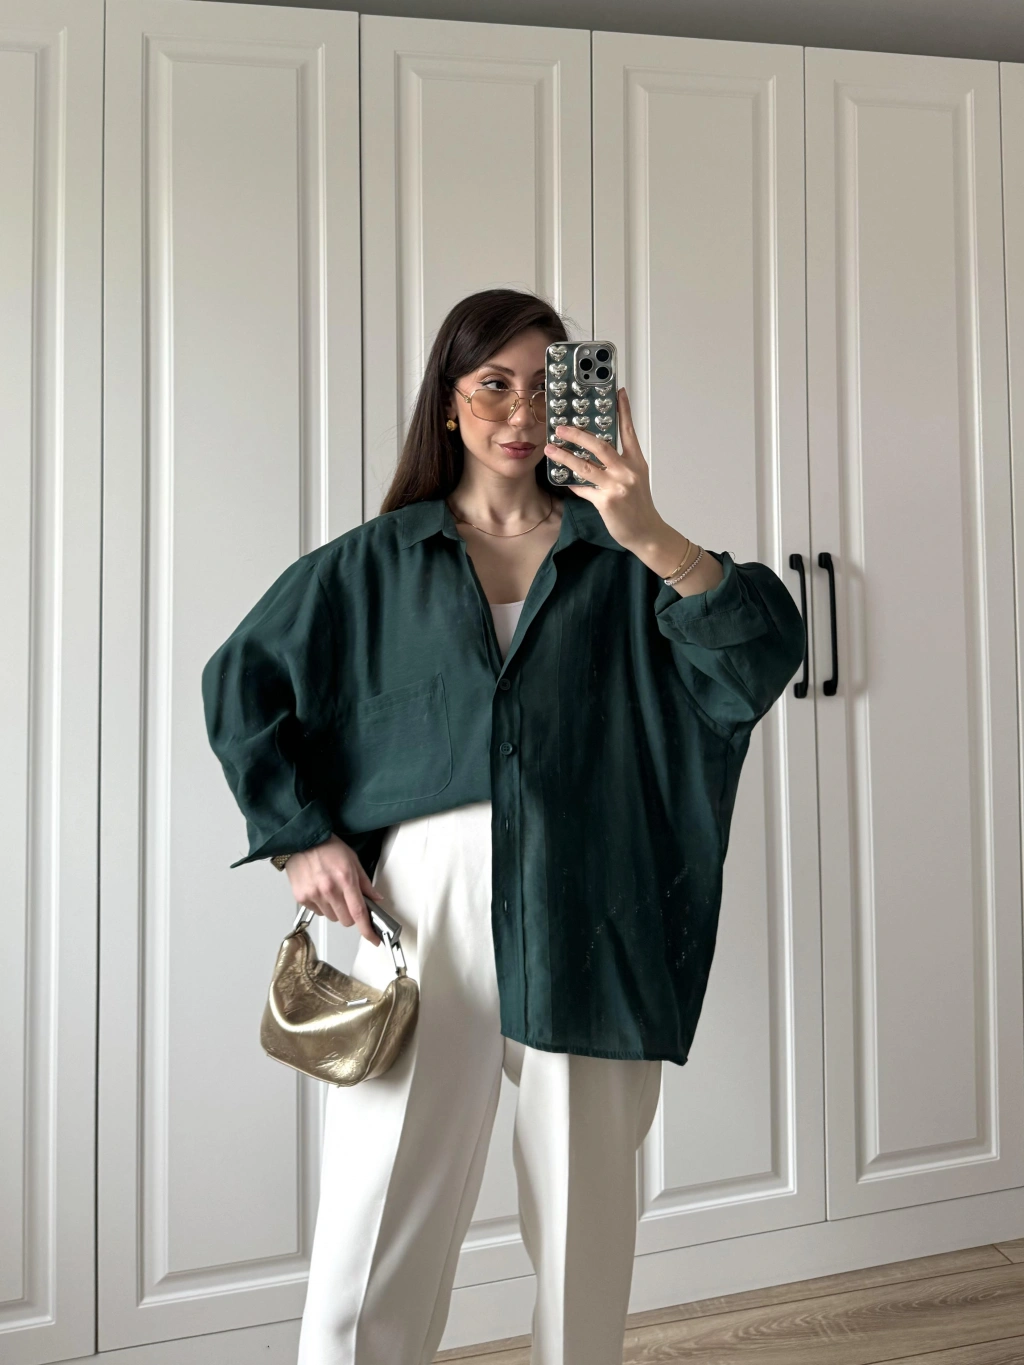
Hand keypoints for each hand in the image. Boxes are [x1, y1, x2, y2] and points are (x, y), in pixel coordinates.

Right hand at [285, 833, 385, 945]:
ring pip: (332, 918)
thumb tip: (375, 898)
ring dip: (336, 910)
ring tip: (331, 890)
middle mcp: (329, 889)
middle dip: (351, 915)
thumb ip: (364, 882)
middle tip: (348, 900)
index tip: (374, 939)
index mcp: (345, 879)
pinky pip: (318, 912)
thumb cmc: (327, 847)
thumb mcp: (352, 860)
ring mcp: (314, 894)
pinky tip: (320, 890)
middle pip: (346, 920)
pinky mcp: (302, 897)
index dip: (368, 930)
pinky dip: (322, 906)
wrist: (301, 840)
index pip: (359, 912)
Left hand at [544, 388, 666, 551]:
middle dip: (578, 434)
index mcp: (636, 462)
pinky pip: (584, 489)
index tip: (618, 393)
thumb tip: (595, 454)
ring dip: (565, 456)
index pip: (629, 431)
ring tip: (550, 449)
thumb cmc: (639, 506)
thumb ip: (618, 465)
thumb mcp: (635, 480)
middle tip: (561, 427)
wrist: (647, 532)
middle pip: (600, 445)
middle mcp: (627, 471)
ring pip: (586, 466)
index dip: (623, 410)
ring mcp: (617, 486)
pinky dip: (572, 484)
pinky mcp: (607, 502)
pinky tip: (563, 479)